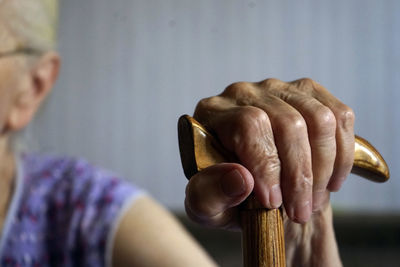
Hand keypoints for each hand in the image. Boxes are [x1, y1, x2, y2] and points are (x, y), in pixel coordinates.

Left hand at [184, 78, 354, 227]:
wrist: (246, 183)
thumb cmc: (223, 192)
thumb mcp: (206, 205)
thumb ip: (209, 195)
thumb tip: (241, 178)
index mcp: (212, 112)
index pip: (249, 125)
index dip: (266, 165)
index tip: (273, 203)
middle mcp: (244, 93)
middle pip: (288, 123)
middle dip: (299, 176)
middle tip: (299, 212)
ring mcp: (278, 89)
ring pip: (318, 120)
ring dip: (323, 168)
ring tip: (313, 200)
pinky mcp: (306, 93)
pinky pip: (338, 116)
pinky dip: (341, 154)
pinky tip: (329, 181)